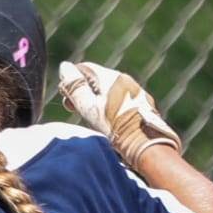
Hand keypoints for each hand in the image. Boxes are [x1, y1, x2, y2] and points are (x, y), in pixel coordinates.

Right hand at [58, 60, 183, 167]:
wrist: (148, 145)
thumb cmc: (116, 127)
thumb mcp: (88, 108)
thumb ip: (75, 87)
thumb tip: (65, 67)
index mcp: (110, 77)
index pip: (83, 68)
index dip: (70, 82)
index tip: (67, 100)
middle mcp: (125, 79)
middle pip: (97, 79)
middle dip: (83, 93)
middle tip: (76, 110)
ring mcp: (137, 91)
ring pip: (110, 90)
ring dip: (97, 101)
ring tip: (94, 120)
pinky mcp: (144, 104)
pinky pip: (122, 99)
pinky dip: (111, 107)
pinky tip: (111, 122)